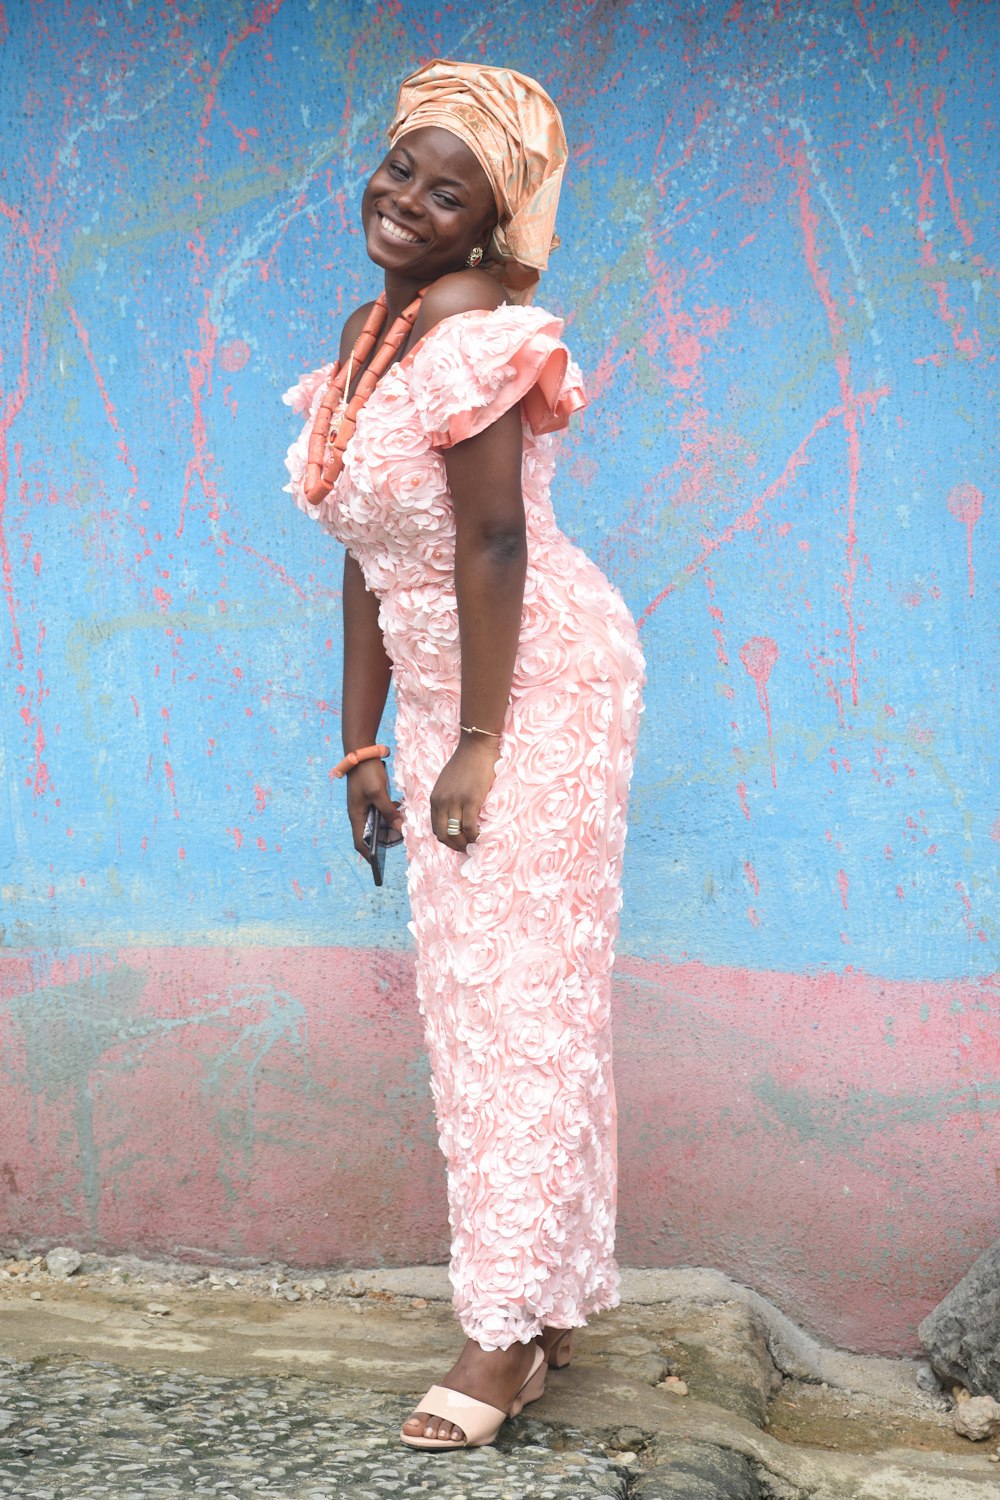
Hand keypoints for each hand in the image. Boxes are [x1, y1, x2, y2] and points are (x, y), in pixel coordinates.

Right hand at [345, 758, 401, 862]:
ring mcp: (365, 805)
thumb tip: (400, 828)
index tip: (377, 861)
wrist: (362, 752)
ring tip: (402, 824)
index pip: (359, 841)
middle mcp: (359, 813)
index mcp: (356, 815)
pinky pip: (380, 811)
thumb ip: (389, 812)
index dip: (367, 853)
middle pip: (370, 833)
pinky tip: (399, 809)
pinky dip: (389, 813)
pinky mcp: (371, 798)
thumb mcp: (379, 794)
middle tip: (400, 838)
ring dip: (388, 824)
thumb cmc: (367, 774)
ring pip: (377, 822)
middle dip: (384, 838)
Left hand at [429, 736, 499, 850]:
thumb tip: (454, 816)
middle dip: (454, 846)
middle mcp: (442, 801)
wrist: (476, 747)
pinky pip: (469, 826)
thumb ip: (447, 798)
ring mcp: (455, 801)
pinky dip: (474, 836)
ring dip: (464, 844)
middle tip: (466, 849)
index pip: (435, 828)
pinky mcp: (471, 800)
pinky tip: (480, 836)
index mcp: (435, 798)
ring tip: (474, 845)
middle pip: (443, 834)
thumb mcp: (447, 782)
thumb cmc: (465, 763)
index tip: (457, 843)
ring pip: (456, 833)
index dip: (446, 840)